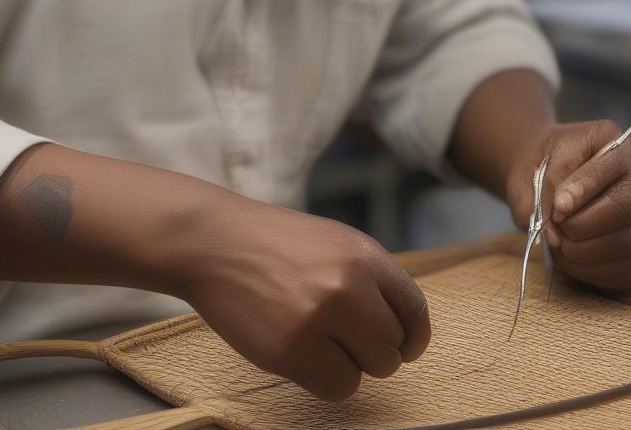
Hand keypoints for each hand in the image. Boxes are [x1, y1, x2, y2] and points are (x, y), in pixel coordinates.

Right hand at [173, 190, 430, 401]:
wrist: (215, 241)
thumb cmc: (273, 244)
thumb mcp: (332, 242)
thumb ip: (368, 277)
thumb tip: (400, 326)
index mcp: (363, 253)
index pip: (414, 309)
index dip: (413, 336)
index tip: (405, 346)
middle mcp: (349, 283)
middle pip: (394, 347)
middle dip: (374, 351)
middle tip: (343, 340)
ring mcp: (321, 317)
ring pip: (369, 371)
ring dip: (349, 366)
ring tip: (317, 341)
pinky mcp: (292, 350)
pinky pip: (336, 388)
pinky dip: (324, 380)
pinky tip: (300, 354)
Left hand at [504, 121, 630, 292]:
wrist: (545, 180)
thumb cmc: (541, 171)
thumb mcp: (531, 168)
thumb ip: (540, 194)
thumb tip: (554, 230)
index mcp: (614, 143)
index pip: (609, 166)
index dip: (583, 189)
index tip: (559, 205)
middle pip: (622, 207)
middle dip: (581, 224)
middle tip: (553, 226)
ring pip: (628, 241)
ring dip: (584, 250)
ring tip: (558, 241)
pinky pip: (628, 269)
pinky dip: (592, 270)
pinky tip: (569, 258)